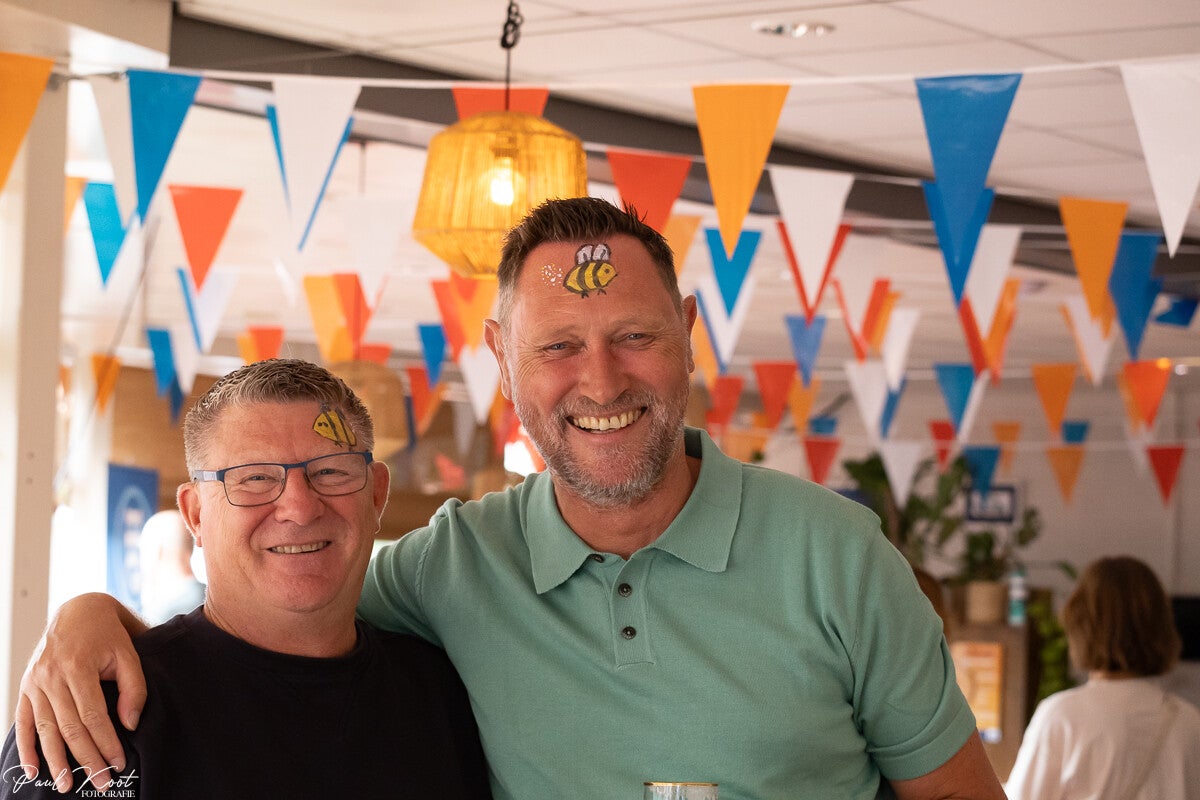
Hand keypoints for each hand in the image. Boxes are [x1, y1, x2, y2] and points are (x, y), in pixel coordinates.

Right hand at [14, 593, 147, 792]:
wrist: (78, 609)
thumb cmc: (109, 634)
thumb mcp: (130, 653)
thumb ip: (133, 689)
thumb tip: (130, 724)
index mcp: (78, 667)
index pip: (93, 716)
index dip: (106, 743)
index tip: (119, 764)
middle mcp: (51, 676)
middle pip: (69, 728)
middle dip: (86, 759)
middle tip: (101, 783)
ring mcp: (35, 682)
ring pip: (45, 730)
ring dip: (55, 761)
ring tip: (67, 786)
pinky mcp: (26, 686)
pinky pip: (23, 722)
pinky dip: (27, 748)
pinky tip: (34, 770)